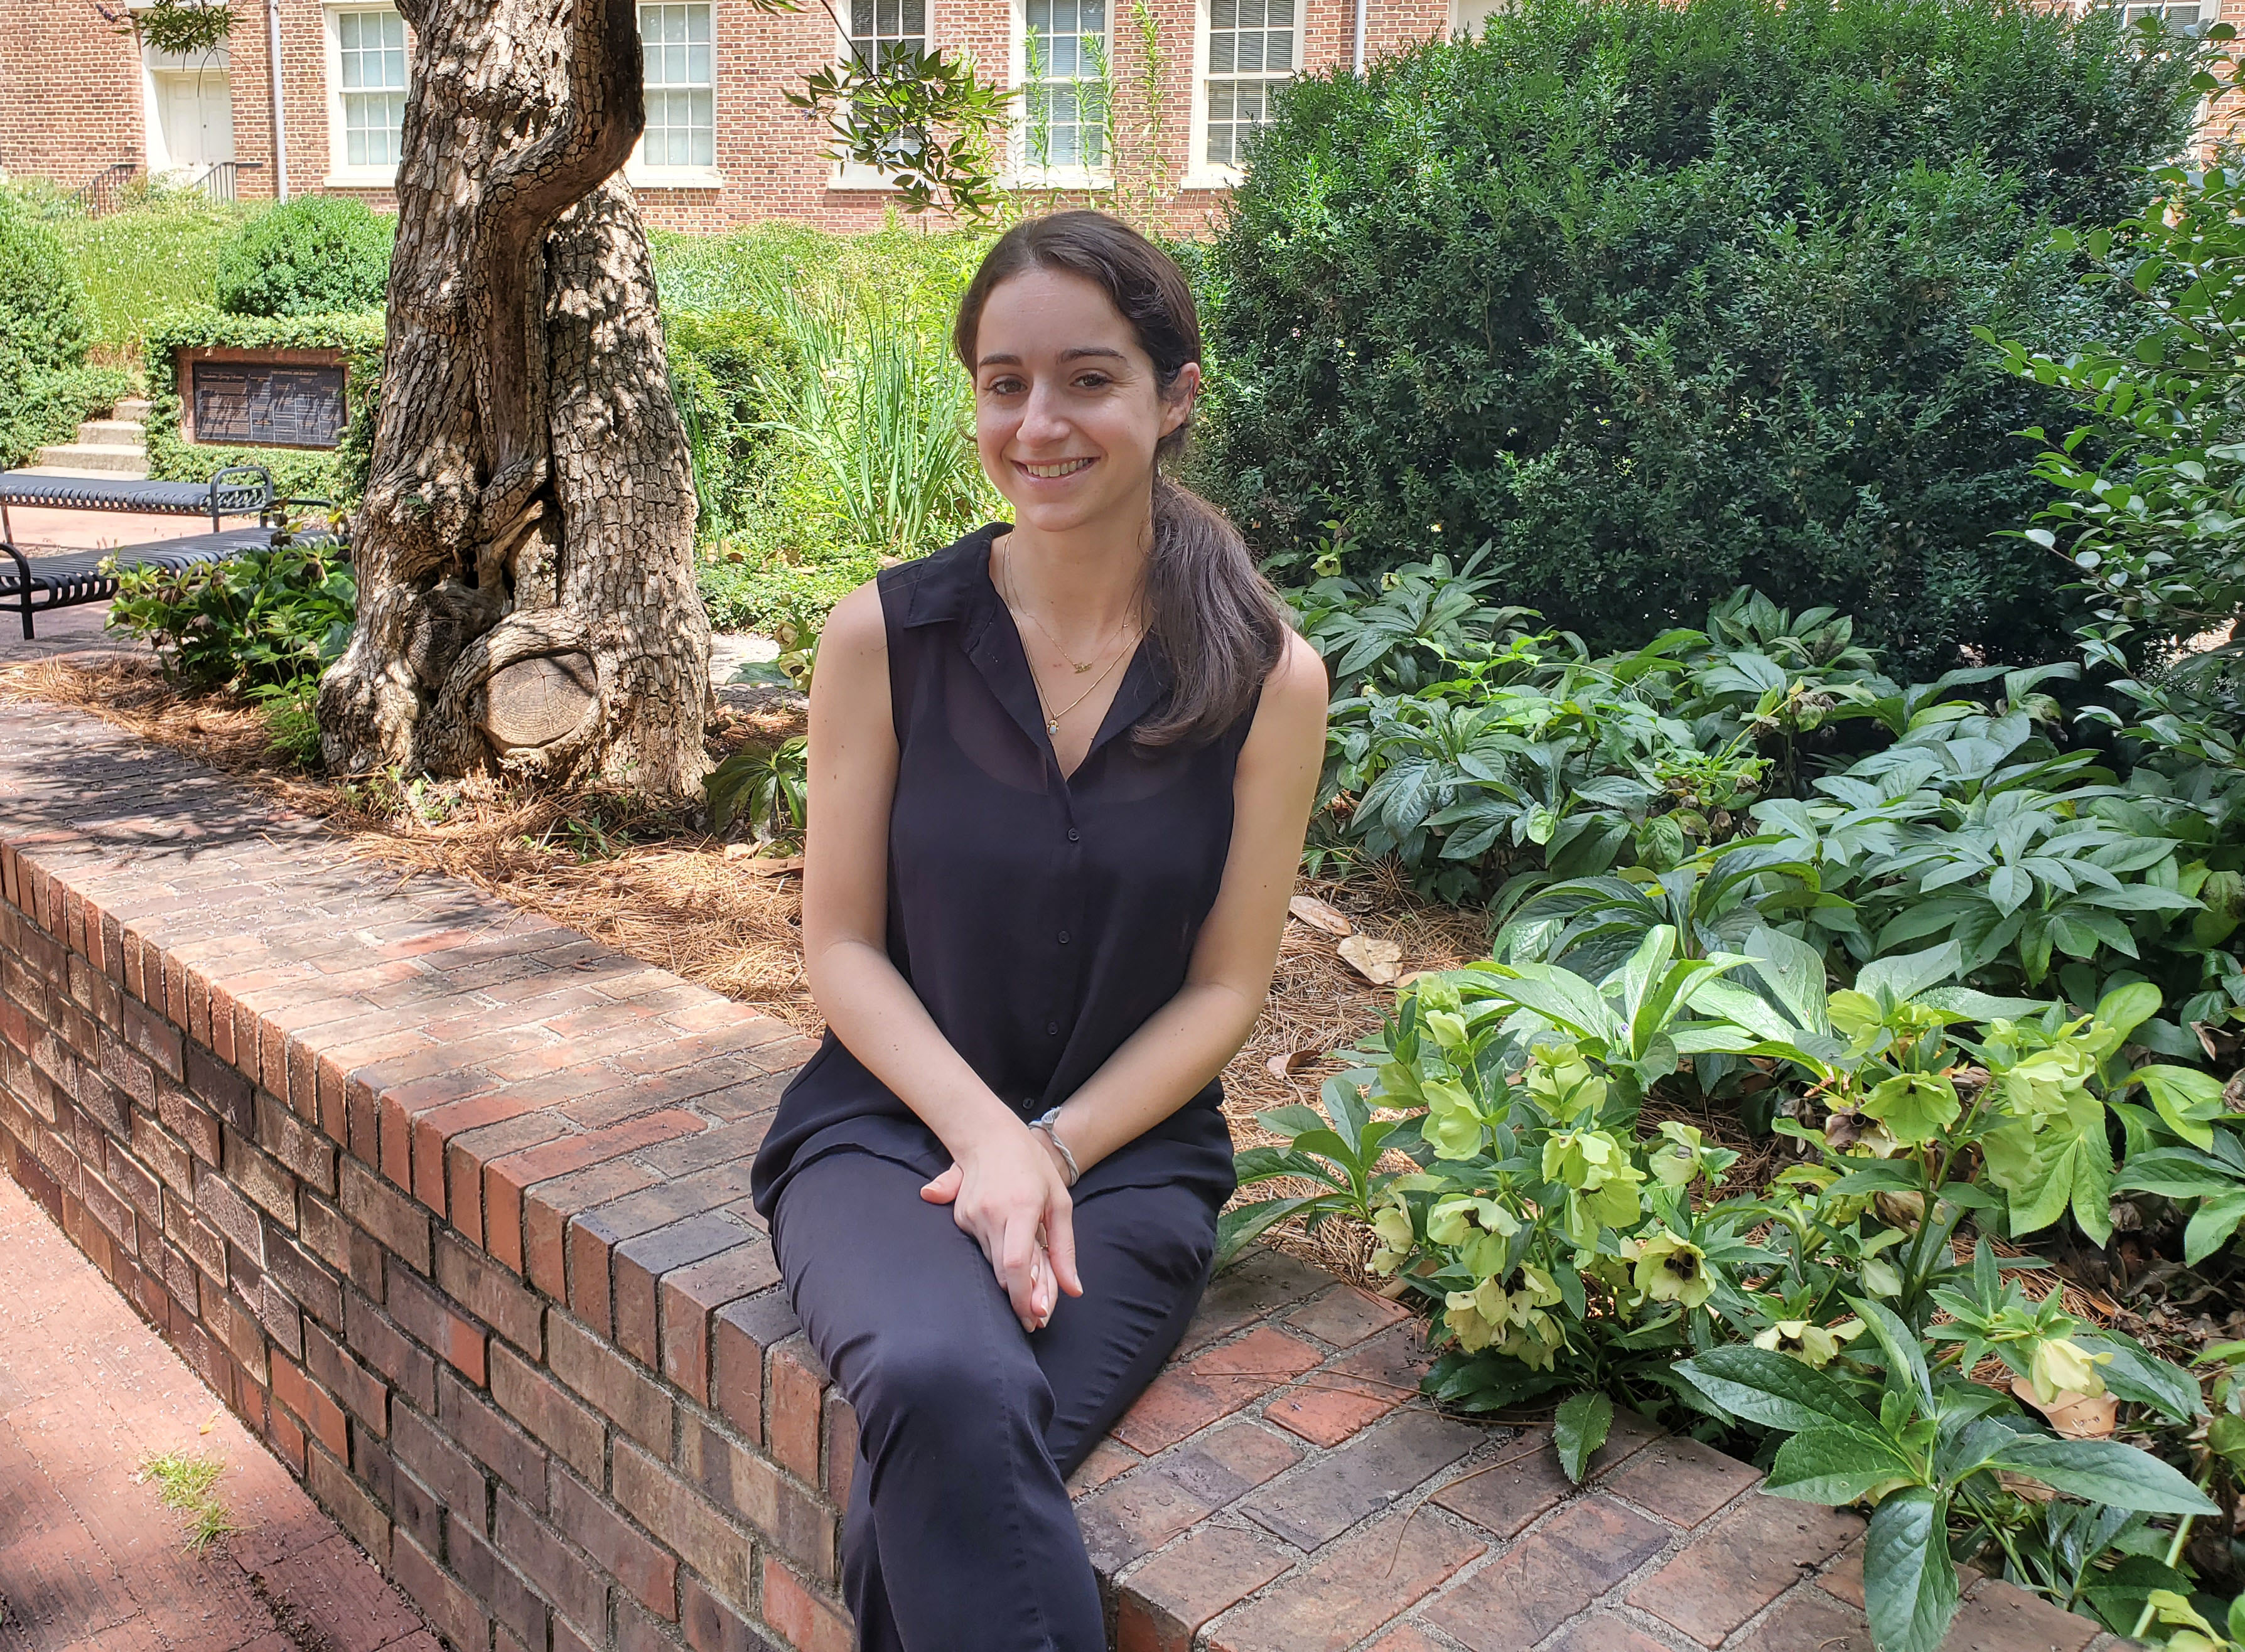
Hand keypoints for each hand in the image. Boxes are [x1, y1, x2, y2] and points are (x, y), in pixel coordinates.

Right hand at [921, 1121, 1081, 1331]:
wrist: (988, 1136)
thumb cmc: (1032, 1166)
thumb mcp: (1059, 1202)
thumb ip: (1064, 1249)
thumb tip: (1073, 1290)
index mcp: (1020, 1207)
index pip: (1015, 1263)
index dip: (1024, 1295)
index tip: (1036, 1316)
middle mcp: (991, 1214)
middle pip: (1002, 1272)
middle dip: (1022, 1298)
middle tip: (1040, 1317)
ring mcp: (971, 1216)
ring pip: (992, 1265)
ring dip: (1012, 1282)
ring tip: (1035, 1293)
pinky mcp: (961, 1217)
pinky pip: (982, 1250)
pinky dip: (1000, 1262)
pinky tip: (1015, 1262)